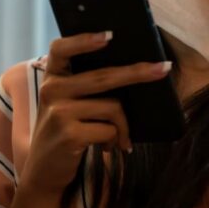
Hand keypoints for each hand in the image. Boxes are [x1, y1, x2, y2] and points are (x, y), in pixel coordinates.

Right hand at [22, 32, 172, 197]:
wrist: (44, 172)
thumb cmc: (64, 133)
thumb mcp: (65, 105)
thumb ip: (83, 87)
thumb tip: (133, 72)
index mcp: (51, 78)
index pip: (61, 48)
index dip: (84, 39)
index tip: (110, 35)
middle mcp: (51, 90)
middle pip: (104, 76)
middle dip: (138, 73)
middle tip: (164, 69)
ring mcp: (59, 112)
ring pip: (112, 107)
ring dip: (124, 126)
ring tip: (120, 139)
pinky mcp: (69, 134)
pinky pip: (110, 129)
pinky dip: (117, 140)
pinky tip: (109, 148)